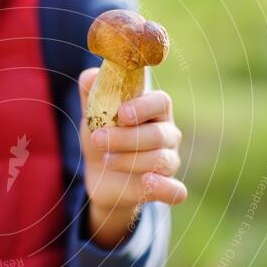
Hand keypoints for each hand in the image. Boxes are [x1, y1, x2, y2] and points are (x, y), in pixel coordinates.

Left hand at [79, 68, 186, 247]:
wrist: (100, 176)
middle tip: (97, 139)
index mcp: (154, 111)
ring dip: (130, 160)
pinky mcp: (165, 188)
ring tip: (107, 161)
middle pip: (158, 134)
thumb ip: (91, 94)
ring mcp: (169, 161)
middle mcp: (167, 134)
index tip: (121, 114)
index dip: (143, 107)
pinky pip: (177, 190)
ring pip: (161, 160)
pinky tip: (146, 182)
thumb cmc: (103, 138)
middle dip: (125, 138)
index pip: (161, 102)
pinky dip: (164, 188)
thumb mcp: (93, 117)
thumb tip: (90, 75)